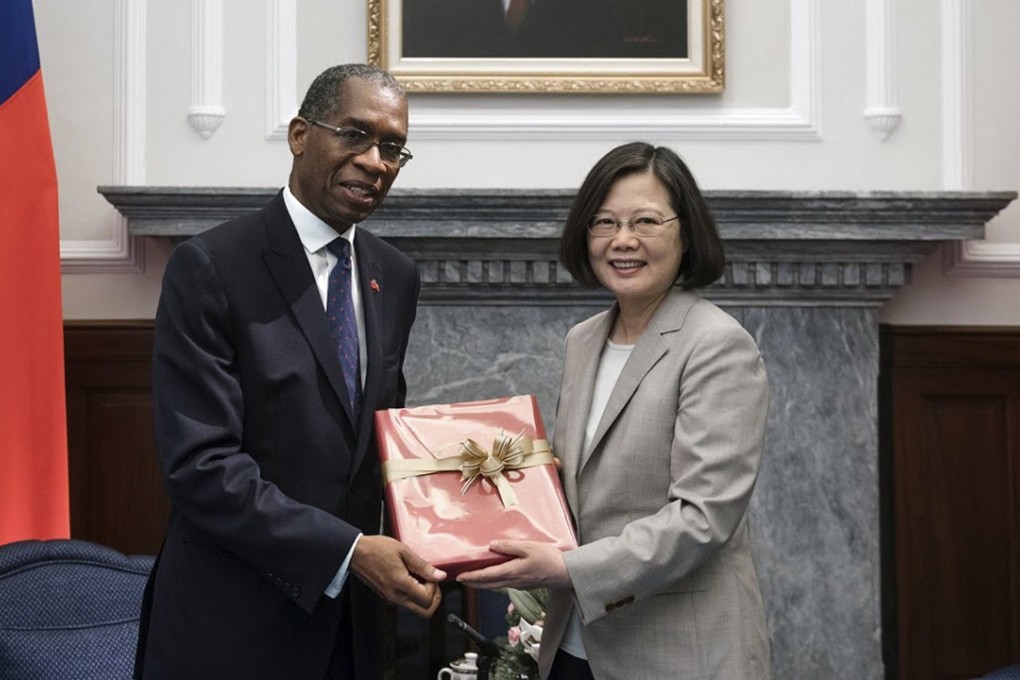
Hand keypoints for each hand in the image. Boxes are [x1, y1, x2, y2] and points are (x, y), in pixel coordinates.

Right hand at [351, 535, 445, 616]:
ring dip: (422, 595)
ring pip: (415, 608)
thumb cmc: (376, 549)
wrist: (356, 553)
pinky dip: (412, 594)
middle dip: (433, 598)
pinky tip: (409, 577)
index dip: (434, 588)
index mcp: (400, 584)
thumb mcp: (404, 551)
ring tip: (417, 576)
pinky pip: (405, 602)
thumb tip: (440, 576)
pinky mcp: (387, 597)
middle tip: (430, 581)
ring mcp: (391, 599)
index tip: (430, 576)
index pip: (427, 600)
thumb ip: (423, 566)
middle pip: (424, 612)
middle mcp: (395, 596)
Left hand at [456, 540, 570, 589]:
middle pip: (488, 584)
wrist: (564, 573)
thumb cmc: (549, 559)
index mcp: (512, 571)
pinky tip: (493, 576)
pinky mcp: (524, 584)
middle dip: (473, 582)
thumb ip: (510, 546)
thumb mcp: (529, 547)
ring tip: (473, 579)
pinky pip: (504, 584)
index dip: (471, 577)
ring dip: (482, 583)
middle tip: (461, 580)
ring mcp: (518, 584)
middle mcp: (513, 581)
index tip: (460, 577)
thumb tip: (493, 545)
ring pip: (495, 585)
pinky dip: (493, 581)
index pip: (486, 576)